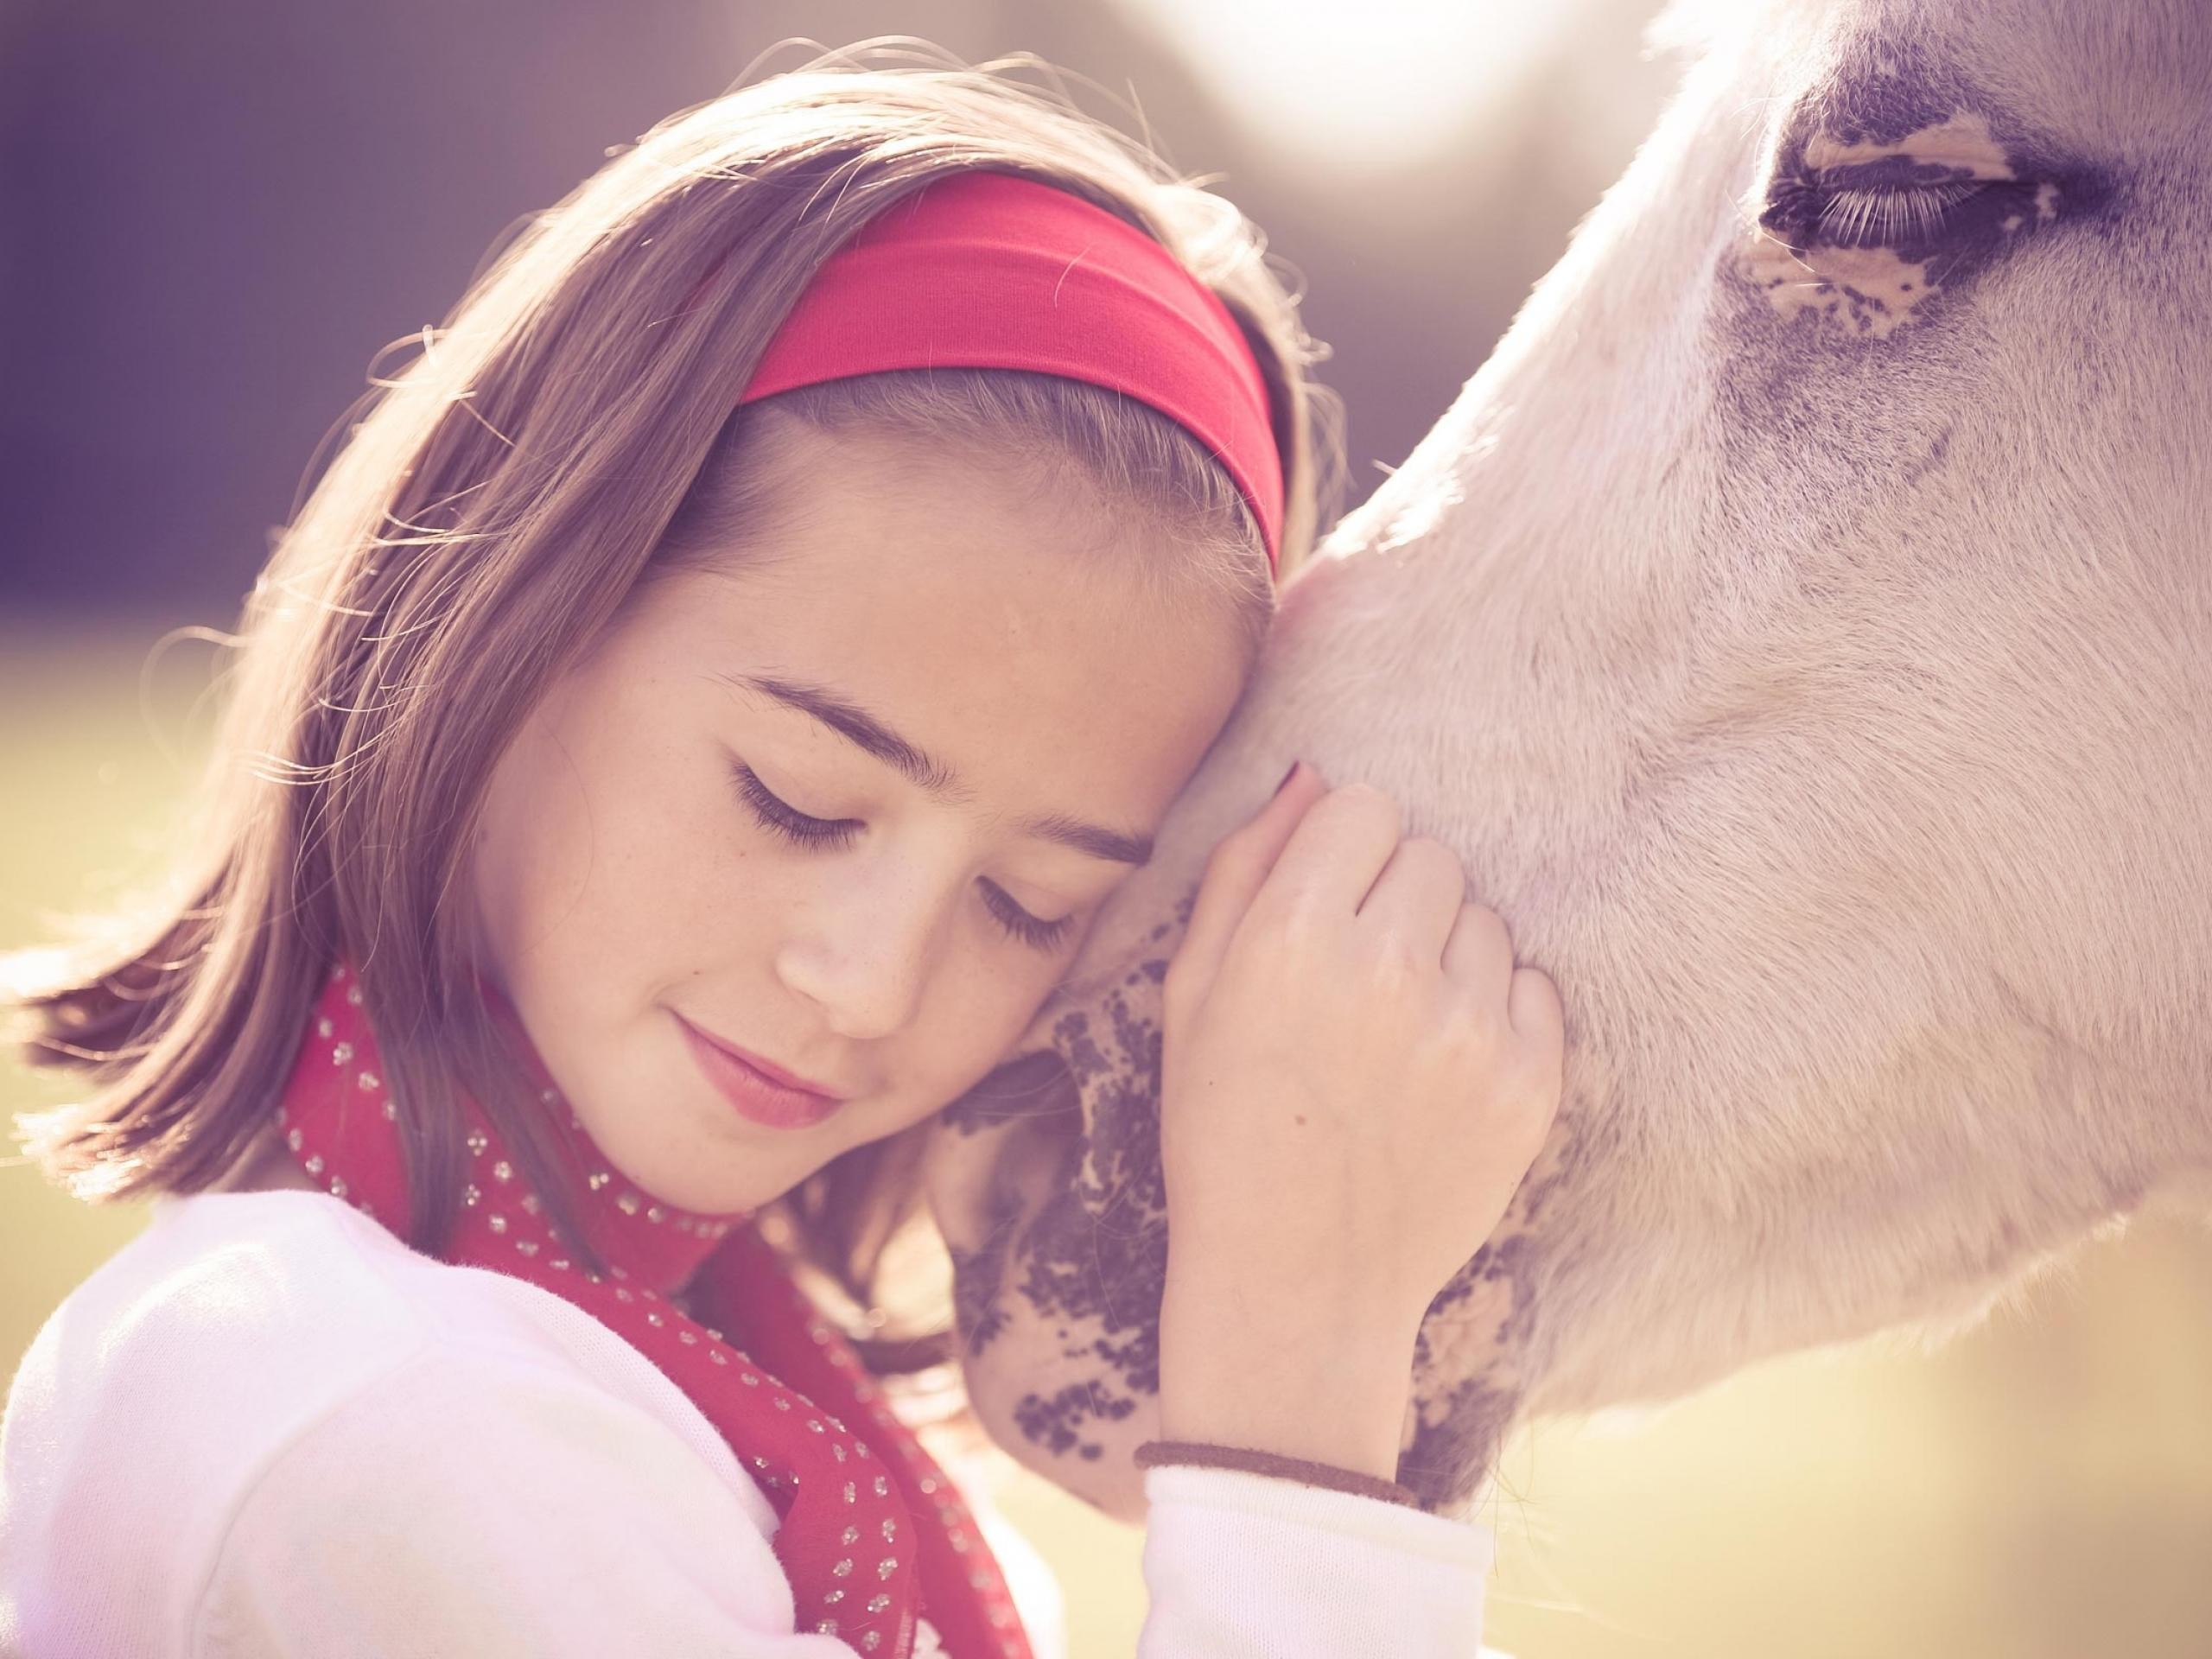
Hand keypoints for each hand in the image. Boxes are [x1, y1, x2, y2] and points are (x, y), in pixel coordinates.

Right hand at [1153, 762, 1563, 1473]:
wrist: (1297, 1287)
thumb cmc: (1224, 1134)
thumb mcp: (1193, 996)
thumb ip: (1245, 870)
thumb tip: (1311, 778)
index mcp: (1293, 937)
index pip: (1363, 809)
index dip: (1339, 856)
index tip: (1323, 911)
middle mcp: (1389, 969)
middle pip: (1430, 856)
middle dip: (1394, 900)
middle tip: (1357, 981)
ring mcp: (1469, 1028)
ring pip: (1486, 920)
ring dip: (1447, 956)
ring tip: (1398, 1034)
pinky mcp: (1529, 1084)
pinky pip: (1535, 988)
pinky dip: (1494, 1014)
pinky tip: (1441, 1068)